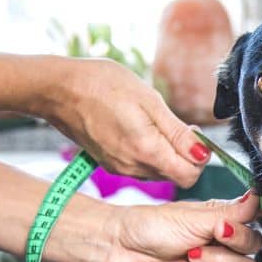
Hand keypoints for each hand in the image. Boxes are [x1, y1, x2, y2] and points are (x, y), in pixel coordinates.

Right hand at [34, 57, 211, 185]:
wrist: (58, 89)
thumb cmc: (102, 85)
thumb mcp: (149, 101)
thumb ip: (178, 133)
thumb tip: (203, 154)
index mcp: (146, 152)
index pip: (189, 176)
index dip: (199, 157)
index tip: (193, 133)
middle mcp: (132, 167)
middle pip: (175, 175)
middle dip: (184, 154)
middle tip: (175, 124)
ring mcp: (119, 168)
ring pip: (159, 171)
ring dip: (166, 152)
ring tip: (153, 122)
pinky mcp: (110, 163)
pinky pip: (141, 166)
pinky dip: (148, 152)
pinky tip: (138, 128)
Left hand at [96, 192, 261, 261]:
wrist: (118, 248)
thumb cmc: (148, 226)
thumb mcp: (194, 215)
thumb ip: (231, 212)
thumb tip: (259, 198)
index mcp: (222, 222)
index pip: (255, 226)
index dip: (248, 226)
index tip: (230, 223)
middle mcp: (220, 246)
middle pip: (254, 251)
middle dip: (234, 243)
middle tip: (212, 235)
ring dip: (217, 261)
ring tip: (190, 253)